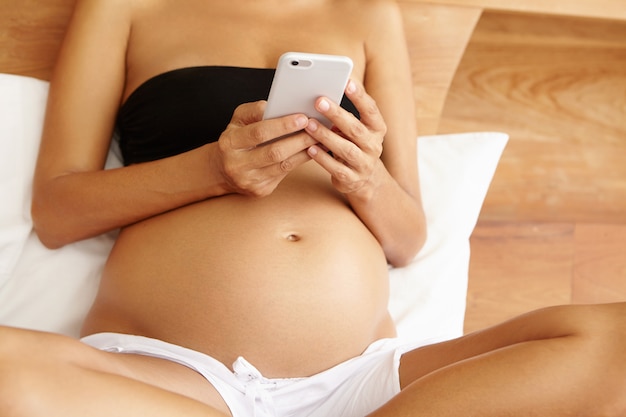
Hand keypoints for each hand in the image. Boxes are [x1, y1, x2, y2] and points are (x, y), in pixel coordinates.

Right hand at [216, 101, 315, 196]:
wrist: (223, 170)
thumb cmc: (236, 139)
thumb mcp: (238, 120)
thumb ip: (255, 111)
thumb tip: (278, 106)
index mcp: (230, 143)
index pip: (259, 133)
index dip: (282, 125)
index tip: (303, 118)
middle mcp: (237, 164)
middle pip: (274, 152)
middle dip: (298, 140)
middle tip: (317, 129)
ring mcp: (249, 180)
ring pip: (283, 165)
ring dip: (304, 151)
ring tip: (319, 139)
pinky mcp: (261, 190)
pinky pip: (285, 174)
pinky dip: (300, 161)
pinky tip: (312, 151)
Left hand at [305, 80, 386, 196]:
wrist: (365, 180)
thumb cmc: (355, 145)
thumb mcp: (357, 129)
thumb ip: (345, 115)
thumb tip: (323, 97)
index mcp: (377, 129)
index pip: (370, 109)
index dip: (359, 96)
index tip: (346, 81)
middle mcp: (374, 146)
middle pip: (355, 129)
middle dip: (337, 114)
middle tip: (319, 101)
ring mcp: (364, 164)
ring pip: (345, 149)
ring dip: (326, 136)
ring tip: (309, 124)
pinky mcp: (352, 179)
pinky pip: (336, 168)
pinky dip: (323, 158)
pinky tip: (310, 149)